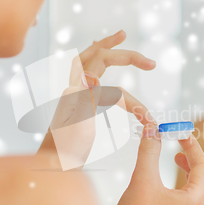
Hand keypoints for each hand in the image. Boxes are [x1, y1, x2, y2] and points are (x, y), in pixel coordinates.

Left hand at [38, 31, 156, 168]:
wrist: (52, 166)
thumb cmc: (66, 152)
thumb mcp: (78, 126)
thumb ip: (84, 98)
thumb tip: (91, 74)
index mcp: (75, 90)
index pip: (104, 65)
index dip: (130, 72)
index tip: (151, 89)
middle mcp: (73, 87)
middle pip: (98, 56)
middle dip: (124, 54)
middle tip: (149, 62)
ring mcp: (73, 93)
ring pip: (90, 61)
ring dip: (107, 49)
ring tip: (121, 38)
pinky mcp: (76, 102)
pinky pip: (87, 74)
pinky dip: (97, 63)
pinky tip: (99, 63)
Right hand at [110, 124, 203, 204]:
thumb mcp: (142, 178)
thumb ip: (149, 151)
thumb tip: (152, 130)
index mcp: (194, 201)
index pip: (202, 166)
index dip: (192, 147)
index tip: (180, 135)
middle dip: (199, 169)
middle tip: (179, 158)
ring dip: (200, 191)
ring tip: (183, 181)